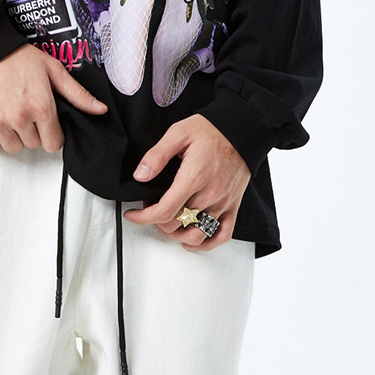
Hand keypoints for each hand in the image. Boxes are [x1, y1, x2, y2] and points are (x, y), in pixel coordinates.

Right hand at [0, 44, 106, 154]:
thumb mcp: (52, 69)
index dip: (53, 133)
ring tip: (12, 112)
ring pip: (14, 147)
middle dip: (34, 131)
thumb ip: (76, 93)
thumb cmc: (15, 57)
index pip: (54, 143)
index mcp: (41, 106)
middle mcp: (19, 118)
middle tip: (27, 110)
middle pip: (35, 145)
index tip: (47, 122)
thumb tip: (100, 109)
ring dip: (16, 135)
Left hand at [125, 115, 250, 251]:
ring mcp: (222, 203)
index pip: (164, 212)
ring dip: (176, 235)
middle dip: (156, 221)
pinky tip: (191, 241)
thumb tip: (140, 175)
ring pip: (196, 235)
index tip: (133, 215)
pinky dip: (206, 244)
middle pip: (176, 225)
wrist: (241, 130)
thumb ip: (156, 155)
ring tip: (168, 223)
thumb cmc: (211, 130)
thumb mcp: (178, 133)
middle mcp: (209, 194)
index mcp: (194, 178)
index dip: (143, 218)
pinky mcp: (232, 206)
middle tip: (151, 207)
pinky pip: (222, 235)